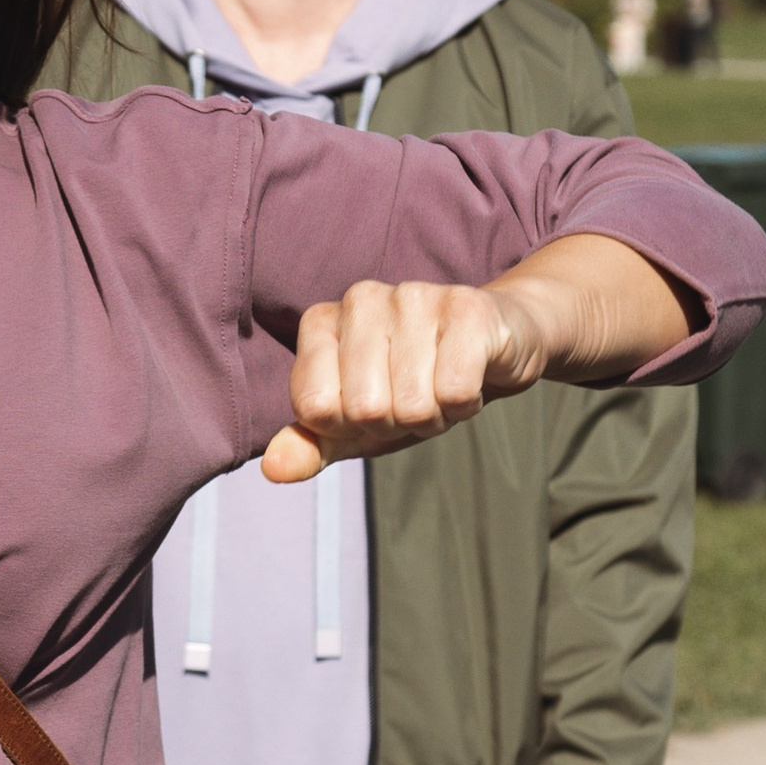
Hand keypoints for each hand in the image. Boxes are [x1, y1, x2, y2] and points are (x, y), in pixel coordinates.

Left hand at [263, 278, 550, 480]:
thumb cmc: (413, 386)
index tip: (372, 407)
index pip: (315, 409)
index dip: (350, 427)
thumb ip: (311, 444)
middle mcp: (361, 299)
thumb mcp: (354, 425)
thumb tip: (273, 468)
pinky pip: (454, 391)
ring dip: (435, 416)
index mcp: (321, 321)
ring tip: (441, 387)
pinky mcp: (466, 308)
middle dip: (396, 424)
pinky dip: (466, 405)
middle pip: (365, 409)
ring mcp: (413, 296)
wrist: (492, 349)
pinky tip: (469, 379)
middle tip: (414, 399)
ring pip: (412, 404)